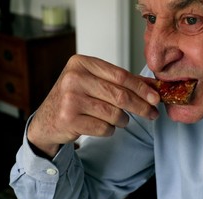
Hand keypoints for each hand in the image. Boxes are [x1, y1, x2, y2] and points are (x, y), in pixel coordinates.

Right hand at [27, 54, 159, 156]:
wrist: (46, 121)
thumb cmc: (74, 100)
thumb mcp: (93, 83)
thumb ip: (119, 82)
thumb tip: (152, 87)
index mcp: (81, 63)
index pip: (121, 75)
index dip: (142, 88)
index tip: (156, 97)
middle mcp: (74, 78)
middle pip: (120, 95)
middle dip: (141, 107)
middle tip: (152, 114)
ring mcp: (70, 99)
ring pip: (114, 113)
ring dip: (123, 120)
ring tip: (120, 120)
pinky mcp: (69, 119)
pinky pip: (104, 128)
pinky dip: (109, 130)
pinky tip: (103, 127)